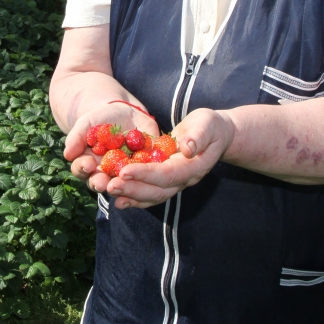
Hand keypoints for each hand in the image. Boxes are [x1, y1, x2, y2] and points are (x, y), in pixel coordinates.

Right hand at [63, 102, 159, 194]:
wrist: (126, 113)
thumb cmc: (101, 119)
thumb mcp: (87, 123)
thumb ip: (77, 137)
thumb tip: (68, 154)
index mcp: (88, 164)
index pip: (81, 170)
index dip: (83, 168)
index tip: (88, 163)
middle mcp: (105, 173)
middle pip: (100, 183)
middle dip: (101, 183)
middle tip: (103, 183)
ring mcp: (125, 174)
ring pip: (122, 185)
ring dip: (122, 186)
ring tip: (122, 181)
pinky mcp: (144, 170)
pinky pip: (144, 177)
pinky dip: (145, 178)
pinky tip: (146, 175)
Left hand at [106, 108, 234, 208]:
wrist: (215, 136)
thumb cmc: (210, 126)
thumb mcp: (207, 125)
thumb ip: (198, 136)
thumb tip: (187, 149)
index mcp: (193, 167)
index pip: (167, 174)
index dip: (146, 174)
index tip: (124, 171)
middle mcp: (183, 180)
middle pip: (157, 190)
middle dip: (132, 189)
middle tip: (109, 185)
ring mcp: (174, 183)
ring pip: (151, 196)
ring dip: (129, 195)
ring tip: (109, 192)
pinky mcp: (165, 181)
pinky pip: (149, 194)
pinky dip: (133, 198)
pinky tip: (117, 199)